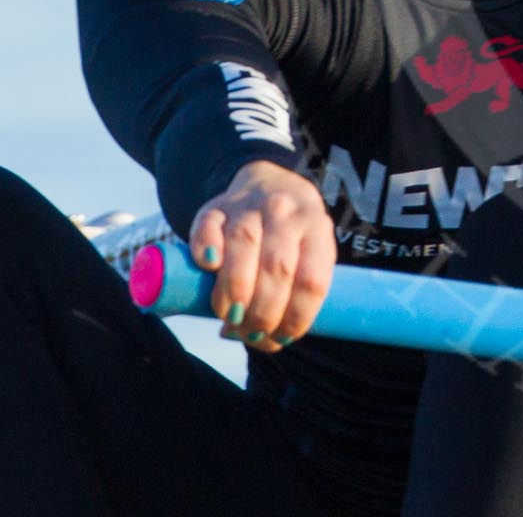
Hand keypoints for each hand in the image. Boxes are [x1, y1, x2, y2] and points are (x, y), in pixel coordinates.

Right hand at [189, 160, 333, 353]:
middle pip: (277, 268)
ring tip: (229, 317)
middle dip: (262, 313)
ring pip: (243, 245)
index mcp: (317, 229)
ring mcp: (250, 206)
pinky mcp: (216, 205)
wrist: (268, 182)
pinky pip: (208, 225)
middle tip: (250, 333)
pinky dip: (205, 249)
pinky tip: (208, 268)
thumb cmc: (291, 234)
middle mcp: (286, 213)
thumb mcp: (310, 252)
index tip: (281, 338)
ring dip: (233, 292)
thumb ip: (296, 291)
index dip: (296, 317)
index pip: (312, 280)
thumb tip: (265, 341)